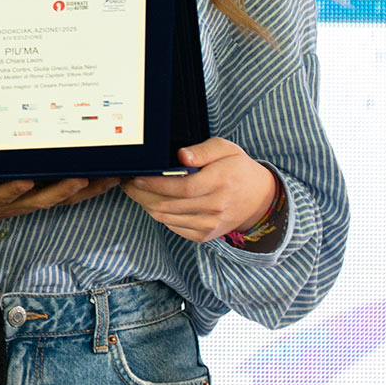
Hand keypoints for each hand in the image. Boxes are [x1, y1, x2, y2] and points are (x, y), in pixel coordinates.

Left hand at [0, 176, 119, 243]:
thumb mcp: (20, 189)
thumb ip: (42, 175)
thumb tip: (70, 154)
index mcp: (31, 198)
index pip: (67, 196)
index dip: (92, 191)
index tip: (115, 178)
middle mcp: (15, 203)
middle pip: (43, 200)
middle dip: (63, 190)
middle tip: (82, 179)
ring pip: (5, 197)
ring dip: (16, 191)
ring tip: (25, 181)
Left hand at [121, 137, 276, 242]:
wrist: (259, 199)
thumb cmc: (238, 168)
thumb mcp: (226, 149)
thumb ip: (203, 150)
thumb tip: (181, 157)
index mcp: (220, 183)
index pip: (181, 188)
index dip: (155, 184)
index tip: (135, 177)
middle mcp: (215, 207)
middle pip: (168, 205)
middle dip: (141, 194)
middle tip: (126, 182)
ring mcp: (209, 225)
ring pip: (166, 218)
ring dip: (146, 204)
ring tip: (135, 190)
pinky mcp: (204, 235)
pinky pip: (172, 227)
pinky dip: (159, 214)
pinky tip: (152, 201)